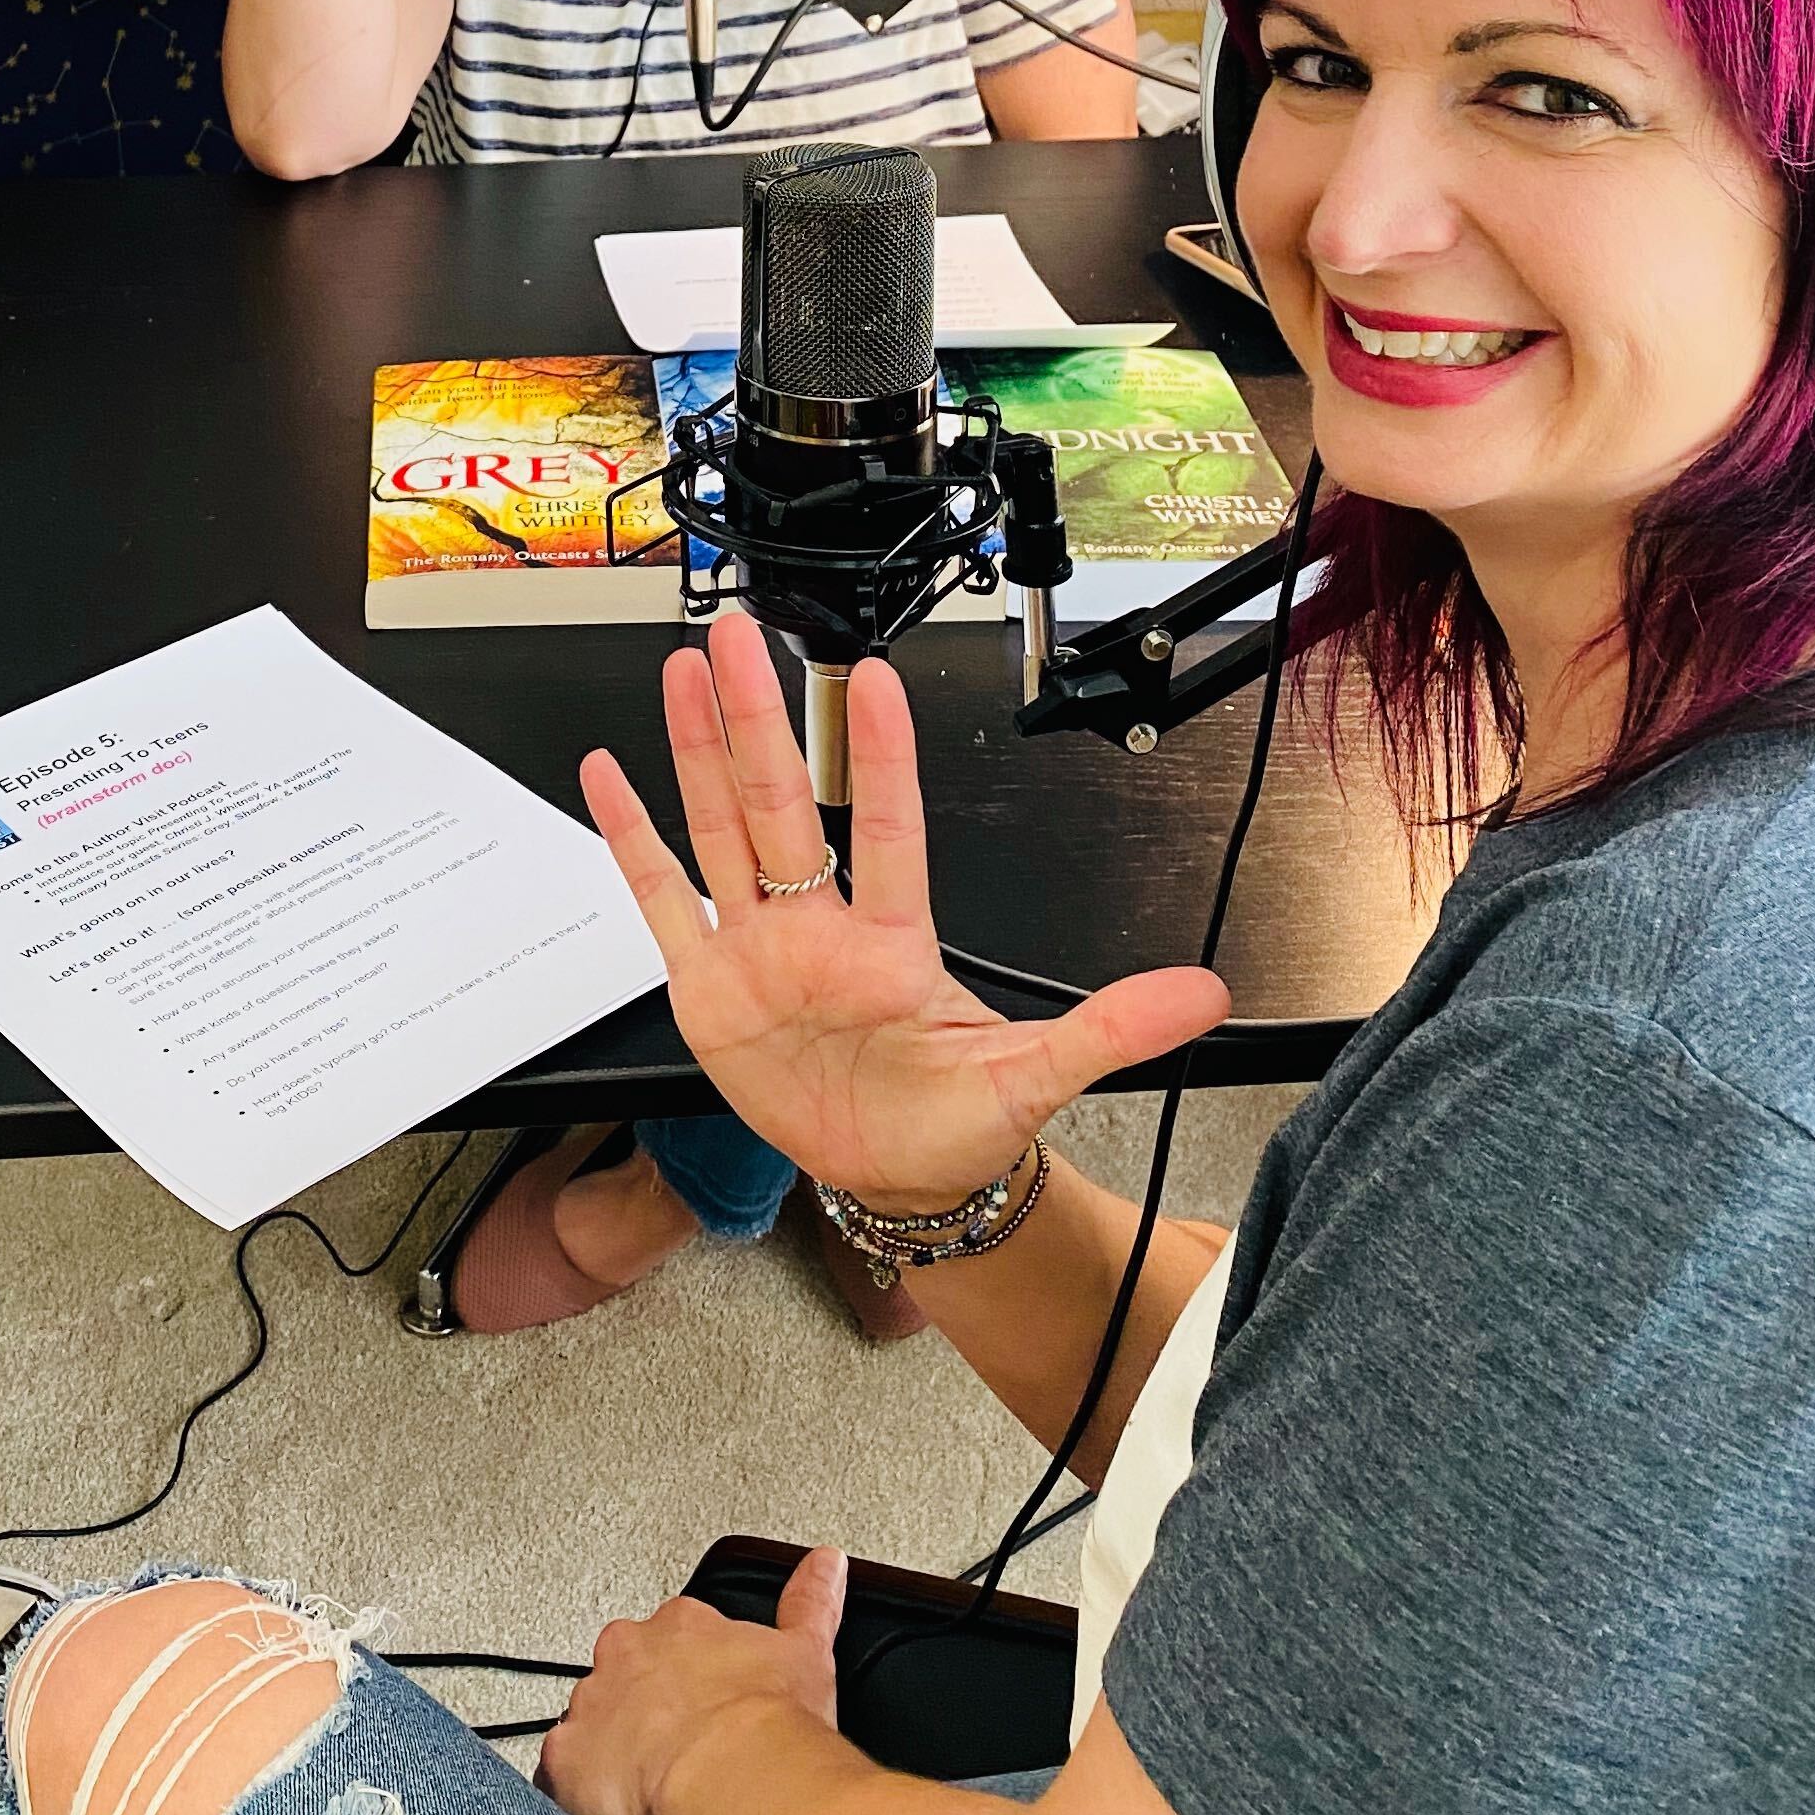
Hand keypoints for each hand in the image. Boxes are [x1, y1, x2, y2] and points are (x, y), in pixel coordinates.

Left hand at [539, 1546, 847, 1814]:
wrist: (735, 1776)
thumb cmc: (769, 1722)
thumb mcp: (805, 1650)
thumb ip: (812, 1600)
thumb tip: (826, 1562)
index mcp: (679, 1627)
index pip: (671, 1639)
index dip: (687, 1679)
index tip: (705, 1707)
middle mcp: (625, 1656)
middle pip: (621, 1677)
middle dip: (641, 1709)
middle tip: (677, 1752)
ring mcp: (589, 1708)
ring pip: (587, 1726)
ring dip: (609, 1752)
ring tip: (647, 1793)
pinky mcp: (564, 1763)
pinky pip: (557, 1782)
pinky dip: (578, 1799)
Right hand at [580, 610, 1228, 1213]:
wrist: (897, 1180)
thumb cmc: (959, 1122)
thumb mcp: (1038, 1076)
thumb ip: (1112, 1027)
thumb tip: (1202, 994)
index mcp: (896, 942)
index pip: (890, 830)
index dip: (880, 760)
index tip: (873, 682)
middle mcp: (823, 928)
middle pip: (783, 804)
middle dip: (763, 718)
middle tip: (743, 635)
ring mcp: (762, 950)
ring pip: (722, 830)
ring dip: (700, 751)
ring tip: (684, 672)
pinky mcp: (710, 988)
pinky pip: (666, 900)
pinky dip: (634, 841)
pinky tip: (612, 776)